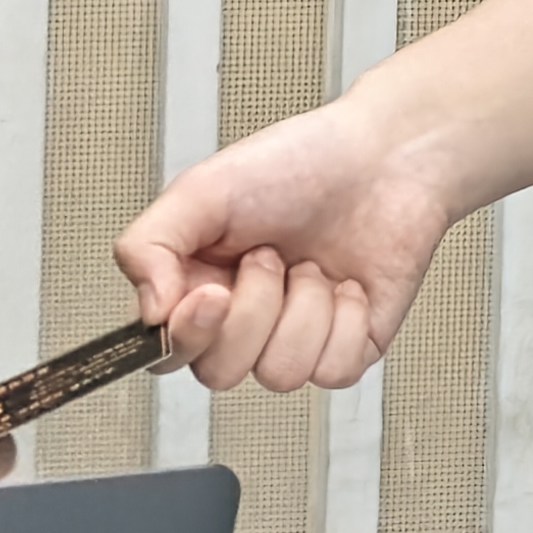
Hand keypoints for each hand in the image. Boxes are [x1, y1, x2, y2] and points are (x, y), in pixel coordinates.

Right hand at [113, 91, 463, 391]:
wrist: (385, 157)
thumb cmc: (299, 162)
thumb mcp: (202, 188)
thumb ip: (148, 245)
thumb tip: (148, 314)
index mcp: (196, 285)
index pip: (165, 351)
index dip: (187, 335)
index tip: (214, 294)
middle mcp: (243, 320)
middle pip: (219, 372)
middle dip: (252, 311)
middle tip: (268, 255)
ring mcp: (295, 338)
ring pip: (280, 375)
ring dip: (302, 308)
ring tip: (310, 264)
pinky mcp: (348, 348)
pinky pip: (334, 372)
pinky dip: (346, 321)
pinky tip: (348, 284)